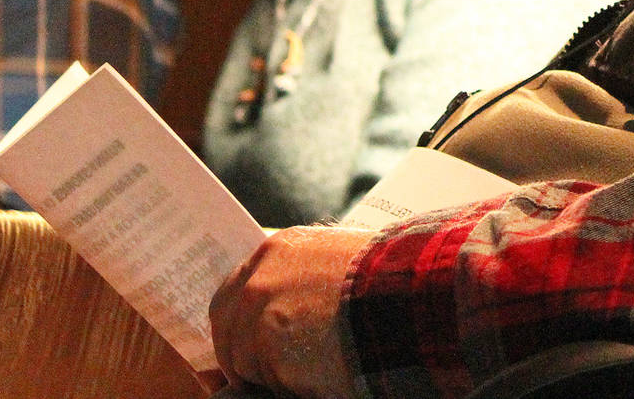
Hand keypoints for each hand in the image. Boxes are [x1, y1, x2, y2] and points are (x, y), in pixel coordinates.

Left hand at [210, 224, 374, 397]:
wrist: (407, 294)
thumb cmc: (387, 281)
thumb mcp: (340, 261)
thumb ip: (305, 275)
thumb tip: (289, 312)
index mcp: (279, 248)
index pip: (237, 289)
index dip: (244, 320)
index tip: (253, 341)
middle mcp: (260, 272)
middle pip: (225, 322)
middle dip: (239, 349)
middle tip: (262, 371)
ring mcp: (257, 307)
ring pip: (240, 356)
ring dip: (265, 370)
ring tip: (305, 369)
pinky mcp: (263, 343)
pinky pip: (260, 378)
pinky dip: (282, 384)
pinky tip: (312, 376)